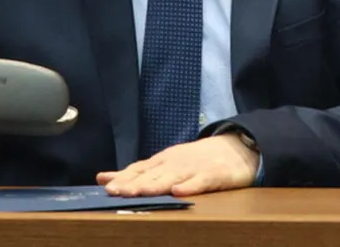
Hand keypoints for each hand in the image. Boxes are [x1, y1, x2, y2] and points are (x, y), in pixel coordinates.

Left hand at [96, 134, 258, 196]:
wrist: (236, 148)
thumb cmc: (197, 159)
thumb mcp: (165, 163)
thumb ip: (136, 173)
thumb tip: (103, 178)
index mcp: (162, 161)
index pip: (138, 170)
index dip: (122, 179)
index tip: (105, 188)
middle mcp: (174, 163)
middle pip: (151, 175)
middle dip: (133, 184)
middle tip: (115, 192)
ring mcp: (193, 168)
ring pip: (172, 178)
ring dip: (155, 185)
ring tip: (139, 192)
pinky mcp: (213, 175)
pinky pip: (200, 182)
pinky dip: (189, 186)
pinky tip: (179, 192)